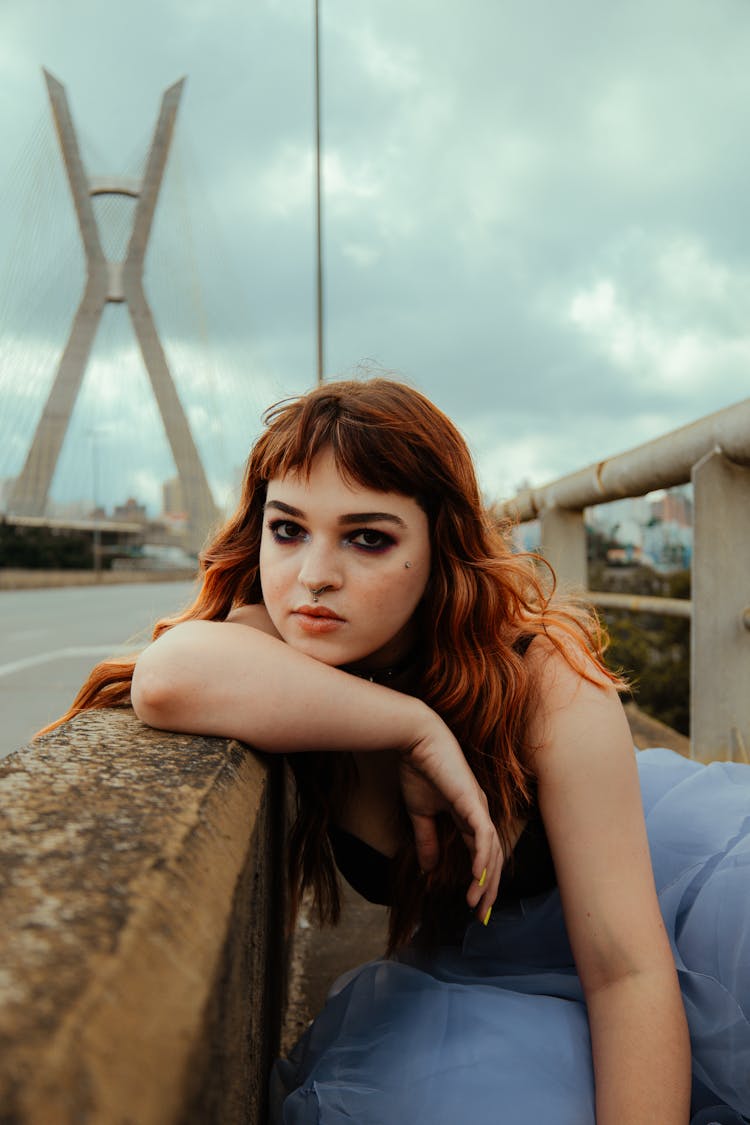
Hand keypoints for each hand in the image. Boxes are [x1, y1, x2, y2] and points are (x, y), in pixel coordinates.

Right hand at [398, 713, 502, 920]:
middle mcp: (479, 813)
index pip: (481, 854)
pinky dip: (482, 858)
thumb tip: (429, 870)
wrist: (415, 739)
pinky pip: (483, 836)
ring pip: (491, 852)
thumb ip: (427, 840)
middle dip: (489, 889)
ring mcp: (478, 807)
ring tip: (476, 904)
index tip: (472, 907)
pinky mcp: (472, 802)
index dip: (480, 881)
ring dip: (486, 880)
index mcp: (468, 815)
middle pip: (492, 858)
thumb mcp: (420, 813)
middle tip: (481, 916)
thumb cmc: (418, 768)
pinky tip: (477, 878)